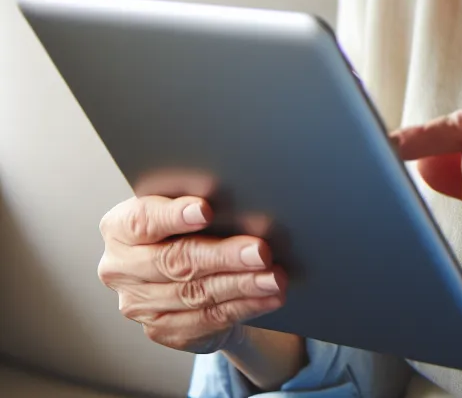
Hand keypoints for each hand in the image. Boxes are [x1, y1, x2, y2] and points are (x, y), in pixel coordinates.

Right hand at [97, 195, 285, 353]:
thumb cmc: (188, 223)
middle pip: (175, 261)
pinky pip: (207, 319)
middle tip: (261, 251)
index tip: (206, 210)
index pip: (142, 221)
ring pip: (195, 294)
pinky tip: (268, 297)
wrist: (189, 266)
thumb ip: (198, 201)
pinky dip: (243, 307)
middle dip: (223, 256)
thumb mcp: (185, 205)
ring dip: (241, 285)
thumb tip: (240, 197)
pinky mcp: (161, 330)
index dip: (174, 216)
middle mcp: (121, 268)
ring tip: (274, 277)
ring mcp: (138, 304)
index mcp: (119, 227)